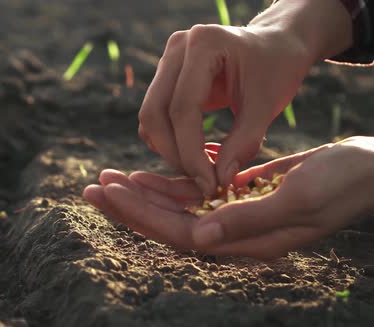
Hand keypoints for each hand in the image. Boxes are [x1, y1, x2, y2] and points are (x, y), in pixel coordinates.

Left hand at [83, 137, 373, 258]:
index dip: (141, 215)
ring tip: (107, 178)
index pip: (179, 234)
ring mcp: (233, 217)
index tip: (107, 192)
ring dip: (141, 193)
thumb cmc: (342, 182)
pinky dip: (168, 185)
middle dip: (128, 206)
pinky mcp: (235, 197)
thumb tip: (196, 239)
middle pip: (168, 224)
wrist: (366, 168)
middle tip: (90, 187)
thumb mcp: (300, 199)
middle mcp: (234, 234)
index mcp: (246, 241)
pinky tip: (144, 175)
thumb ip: (248, 220)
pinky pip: (193, 195)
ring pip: (176, 208)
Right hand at [138, 0, 351, 194]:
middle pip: (155, 113)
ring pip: (150, 117)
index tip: (209, 183)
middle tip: (201, 182)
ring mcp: (167, 60)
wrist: (276, 45)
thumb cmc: (277, 69)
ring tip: (201, 170)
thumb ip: (244, 142)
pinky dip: (169, 141)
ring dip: (168, 150)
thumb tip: (220, 179)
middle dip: (174, 154)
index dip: (191, 152)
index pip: (182, 108)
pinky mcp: (164, 77)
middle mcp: (177, 47)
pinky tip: (196, 154)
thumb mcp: (267, 105)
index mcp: (204, 43)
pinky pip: (155, 117)